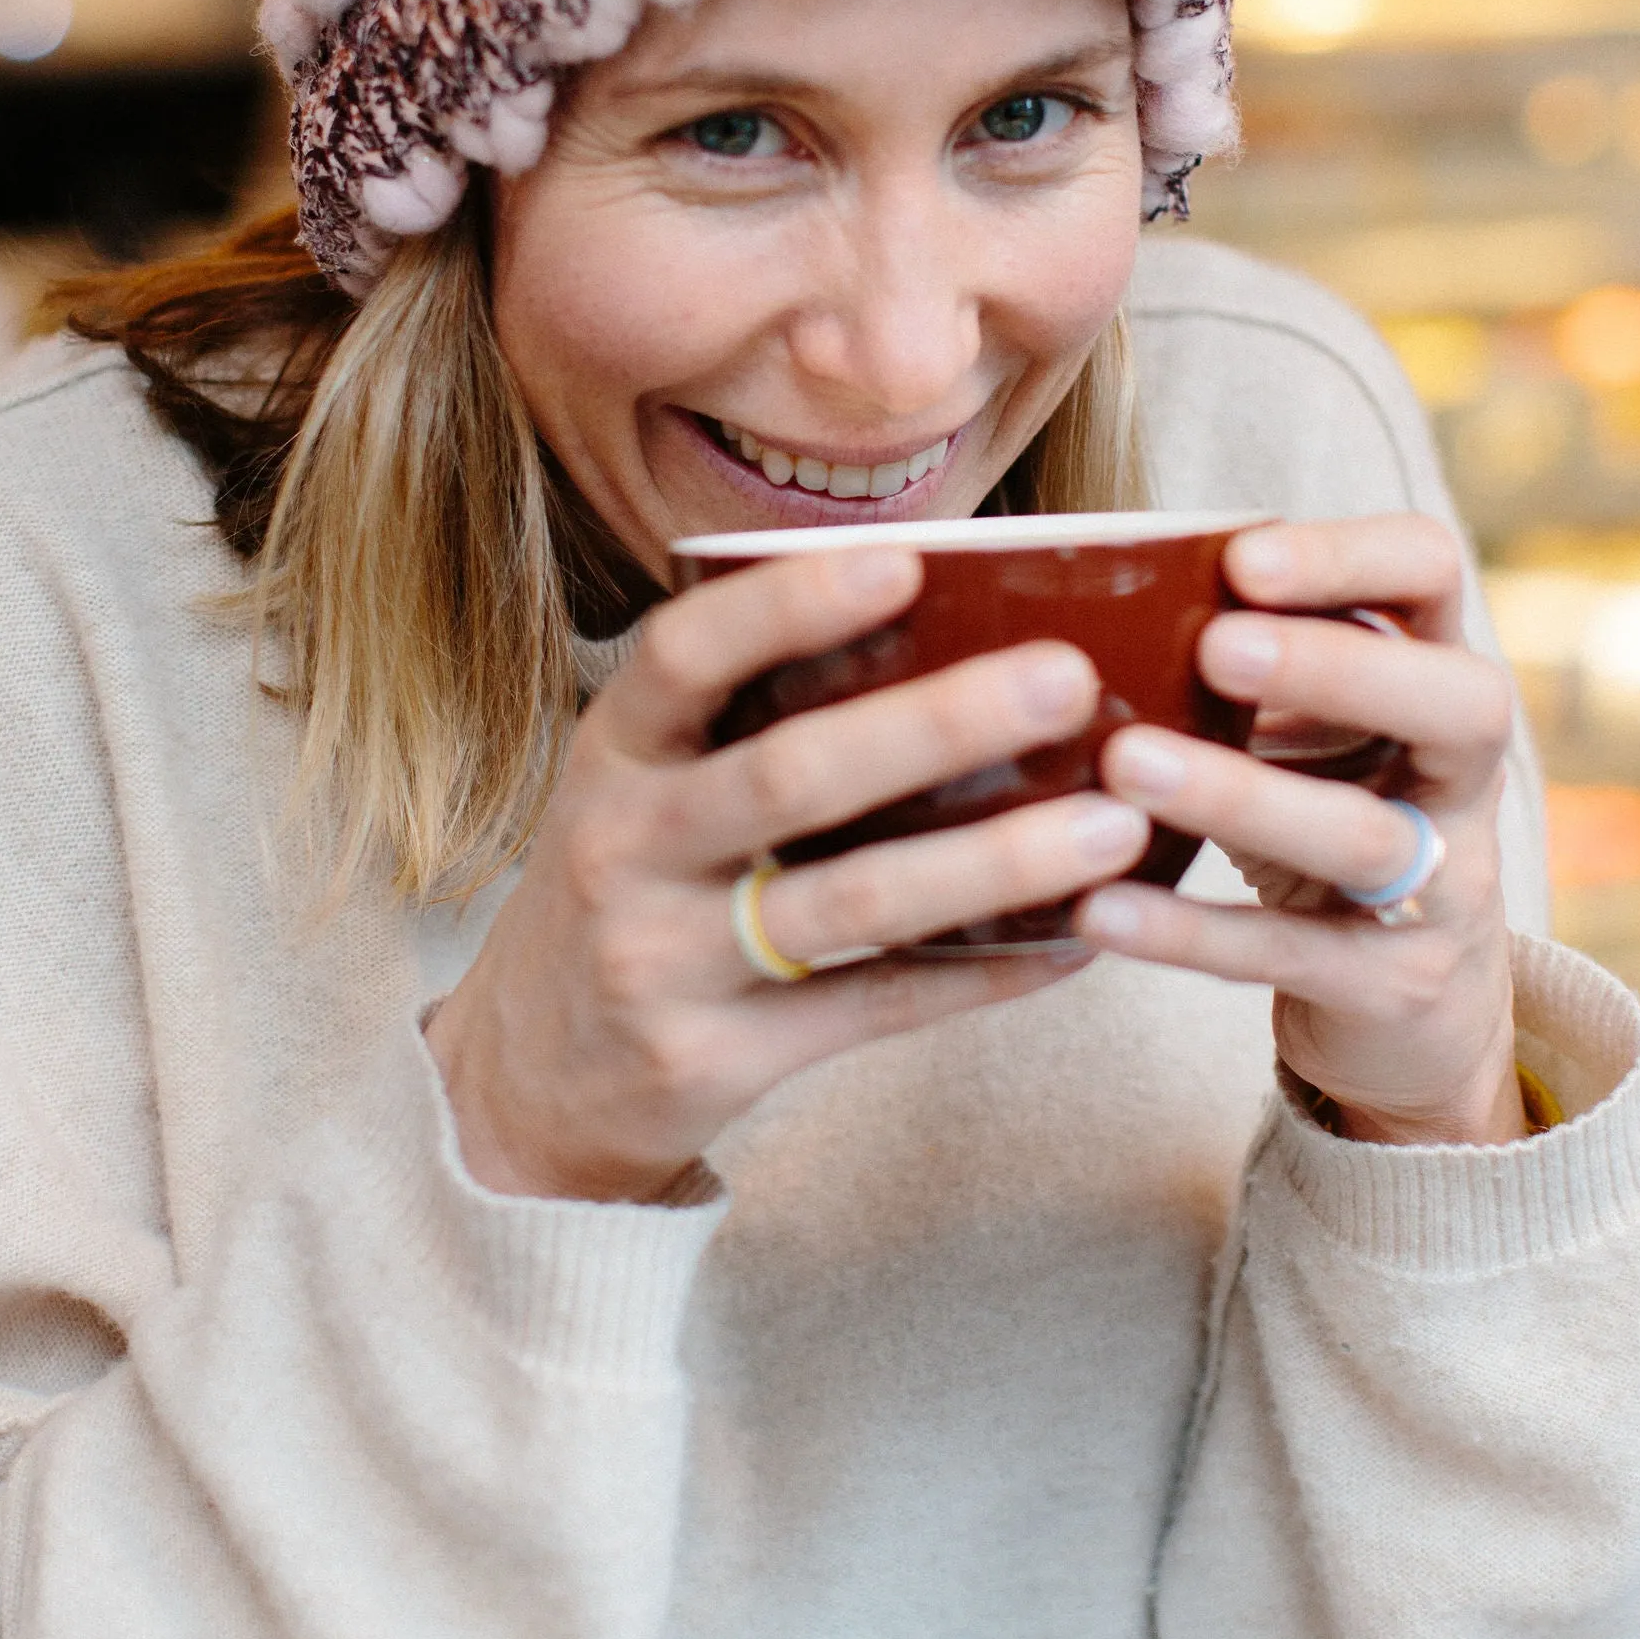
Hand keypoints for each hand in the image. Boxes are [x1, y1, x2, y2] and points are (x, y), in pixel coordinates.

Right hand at [427, 543, 1151, 1202]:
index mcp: (612, 753)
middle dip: (940, 723)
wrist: (524, 1078)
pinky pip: (871, 1009)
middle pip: (791, 775)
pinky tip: (1071, 945)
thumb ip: (744, 714)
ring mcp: (663, 960)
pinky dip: (979, 976)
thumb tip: (941, 607)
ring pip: (850, 901)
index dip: (792, 604)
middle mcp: (625, 848)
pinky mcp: (713, 1059)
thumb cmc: (627, 885)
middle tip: (1068, 677)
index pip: (686, 654)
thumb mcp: (641, 784)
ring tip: (1115, 826)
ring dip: (994, 862)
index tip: (911, 560)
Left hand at [1076, 515, 1524, 1147]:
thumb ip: (1239, 659)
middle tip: (1215, 648)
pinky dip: (1191, 931)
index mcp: (1433, 676)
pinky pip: (1291, 953)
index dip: (1352, 557)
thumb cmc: (1323, 821)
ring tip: (1126, 765)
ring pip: (1362, 837)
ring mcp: (1445, 889)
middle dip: (1335, 667)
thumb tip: (1087, 582)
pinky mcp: (1393, 988)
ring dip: (1241, 794)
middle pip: (1456, 703)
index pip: (1432, 575)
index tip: (1243, 557)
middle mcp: (1462, 776)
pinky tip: (1099, 908)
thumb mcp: (1304, 729)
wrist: (1414, 1011)